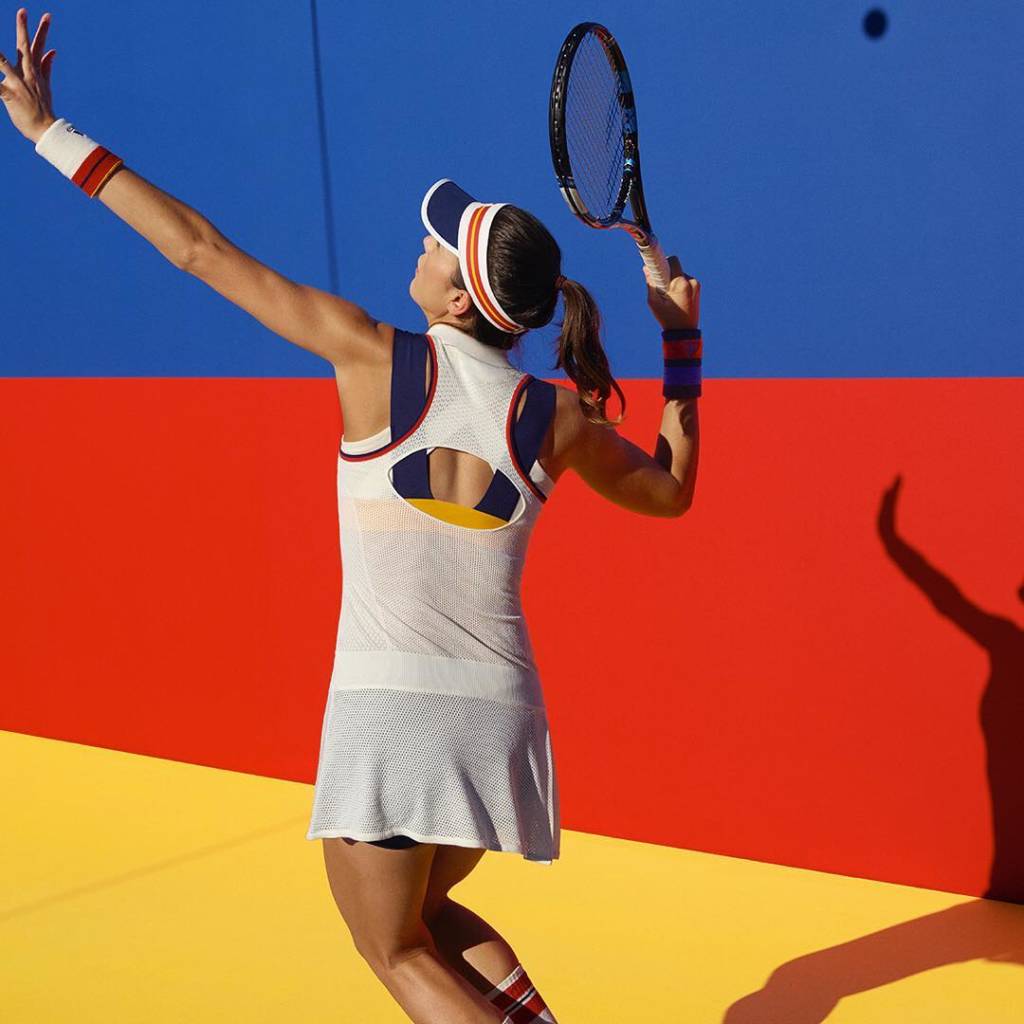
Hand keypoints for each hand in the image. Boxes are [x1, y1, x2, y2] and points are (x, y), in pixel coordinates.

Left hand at [0, 8, 56, 142]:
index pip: (38, 47)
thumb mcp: (45, 85)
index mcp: (35, 72)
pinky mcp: (11, 96)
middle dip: (23, 30)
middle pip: (25, 48)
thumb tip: (51, 51)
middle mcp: (27, 75)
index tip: (46, 16)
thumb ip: (46, 66)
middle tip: (23, 12)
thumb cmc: (42, 109)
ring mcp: (19, 85)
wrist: (46, 130)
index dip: (41, 30)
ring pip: (5, 64)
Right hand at [644, 254, 699, 330]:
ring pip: (680, 274)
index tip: (655, 266)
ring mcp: (696, 285)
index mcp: (681, 283)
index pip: (672, 261)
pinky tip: (676, 299)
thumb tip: (646, 267)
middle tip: (661, 287)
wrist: (684, 333)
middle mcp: (691, 281)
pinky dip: (678, 286)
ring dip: (672, 281)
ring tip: (669, 297)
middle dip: (666, 274)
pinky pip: (685, 281)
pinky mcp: (698, 289)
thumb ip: (650, 283)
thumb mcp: (654, 302)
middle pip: (675, 267)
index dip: (662, 262)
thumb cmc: (668, 319)